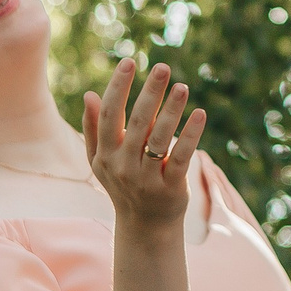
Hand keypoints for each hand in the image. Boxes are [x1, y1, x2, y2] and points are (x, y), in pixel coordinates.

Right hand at [83, 59, 203, 228]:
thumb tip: (89, 94)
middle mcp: (123, 165)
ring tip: (182, 86)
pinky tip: (200, 113)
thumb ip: (93, 128)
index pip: (109, 115)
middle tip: (163, 67)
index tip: (129, 62)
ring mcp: (146, 177)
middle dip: (150, 93)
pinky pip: (181, 157)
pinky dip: (191, 135)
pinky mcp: (170, 187)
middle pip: (137, 122)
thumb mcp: (101, 161)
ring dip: (171, 110)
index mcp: (105, 154)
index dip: (118, 87)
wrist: (144, 228)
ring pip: (160, 138)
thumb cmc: (122, 185)